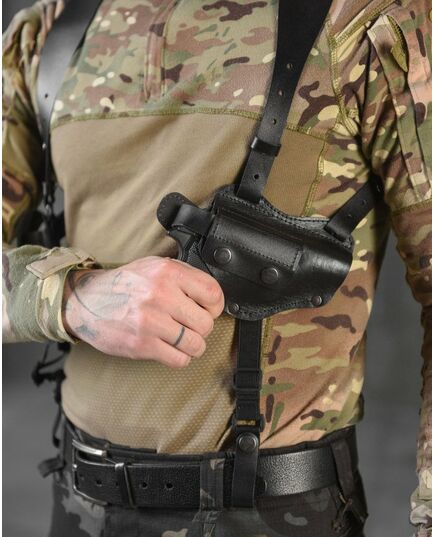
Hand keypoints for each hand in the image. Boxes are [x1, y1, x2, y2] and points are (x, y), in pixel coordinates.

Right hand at [61, 256, 224, 367]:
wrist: (87, 301)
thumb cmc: (124, 284)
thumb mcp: (154, 266)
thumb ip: (183, 276)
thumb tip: (211, 295)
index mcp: (167, 272)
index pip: (213, 293)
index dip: (215, 306)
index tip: (207, 310)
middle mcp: (161, 295)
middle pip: (206, 323)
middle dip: (201, 328)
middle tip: (189, 325)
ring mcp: (151, 321)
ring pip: (196, 344)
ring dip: (192, 345)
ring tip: (180, 338)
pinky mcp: (142, 344)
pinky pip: (179, 359)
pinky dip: (179, 357)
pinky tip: (169, 348)